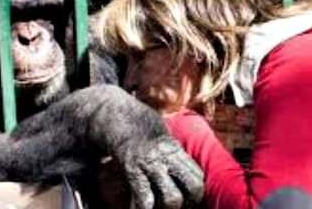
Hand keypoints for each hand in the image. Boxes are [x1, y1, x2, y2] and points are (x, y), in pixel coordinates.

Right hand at [85, 85, 203, 208]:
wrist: (113, 113)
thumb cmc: (135, 124)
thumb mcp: (159, 134)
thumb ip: (170, 151)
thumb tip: (179, 167)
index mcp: (174, 149)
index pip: (198, 176)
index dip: (196, 192)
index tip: (187, 198)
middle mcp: (166, 157)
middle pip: (193, 188)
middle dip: (188, 202)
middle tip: (177, 205)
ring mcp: (150, 164)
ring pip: (172, 198)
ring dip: (166, 207)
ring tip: (158, 206)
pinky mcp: (132, 169)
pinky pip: (144, 198)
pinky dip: (143, 207)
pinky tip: (138, 206)